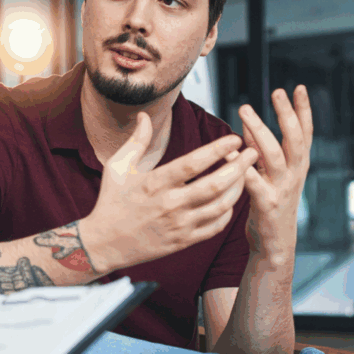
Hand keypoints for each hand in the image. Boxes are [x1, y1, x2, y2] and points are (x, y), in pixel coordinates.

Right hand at [83, 113, 259, 272]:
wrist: (104, 243)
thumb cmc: (111, 201)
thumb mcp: (117, 167)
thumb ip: (136, 140)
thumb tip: (145, 115)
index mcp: (154, 183)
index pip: (192, 164)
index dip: (216, 151)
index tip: (234, 139)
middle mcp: (169, 204)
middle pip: (214, 185)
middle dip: (239, 168)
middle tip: (254, 152)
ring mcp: (179, 225)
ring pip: (220, 206)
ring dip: (238, 188)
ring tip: (248, 173)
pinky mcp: (184, 241)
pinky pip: (215, 226)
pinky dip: (228, 211)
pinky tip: (232, 198)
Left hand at [235, 86, 312, 263]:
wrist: (275, 244)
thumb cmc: (269, 203)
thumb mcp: (269, 173)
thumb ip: (259, 149)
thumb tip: (247, 122)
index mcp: (297, 165)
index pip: (305, 133)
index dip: (303, 111)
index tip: (299, 88)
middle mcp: (294, 174)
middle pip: (294, 139)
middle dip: (286, 114)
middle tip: (277, 91)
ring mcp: (282, 188)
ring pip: (274, 155)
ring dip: (259, 131)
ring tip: (244, 110)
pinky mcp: (267, 204)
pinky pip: (253, 182)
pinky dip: (241, 166)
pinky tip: (229, 152)